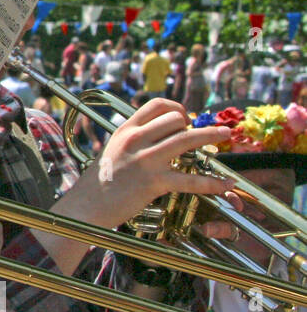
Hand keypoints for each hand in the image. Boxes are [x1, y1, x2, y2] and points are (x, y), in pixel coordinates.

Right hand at [55, 98, 234, 230]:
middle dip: (193, 126)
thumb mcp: (112, 150)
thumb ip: (134, 140)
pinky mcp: (154, 182)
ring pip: (187, 139)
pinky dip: (212, 182)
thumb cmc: (100, 181)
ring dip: (211, 135)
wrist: (86, 205)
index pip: (157, 105)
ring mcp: (145, 160)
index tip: (185, 119)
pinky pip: (190, 180)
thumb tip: (157, 136)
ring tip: (226, 135)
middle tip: (200, 138)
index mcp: (126, 130)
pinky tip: (224, 183)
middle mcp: (136, 140)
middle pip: (175, 119)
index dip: (177, 108)